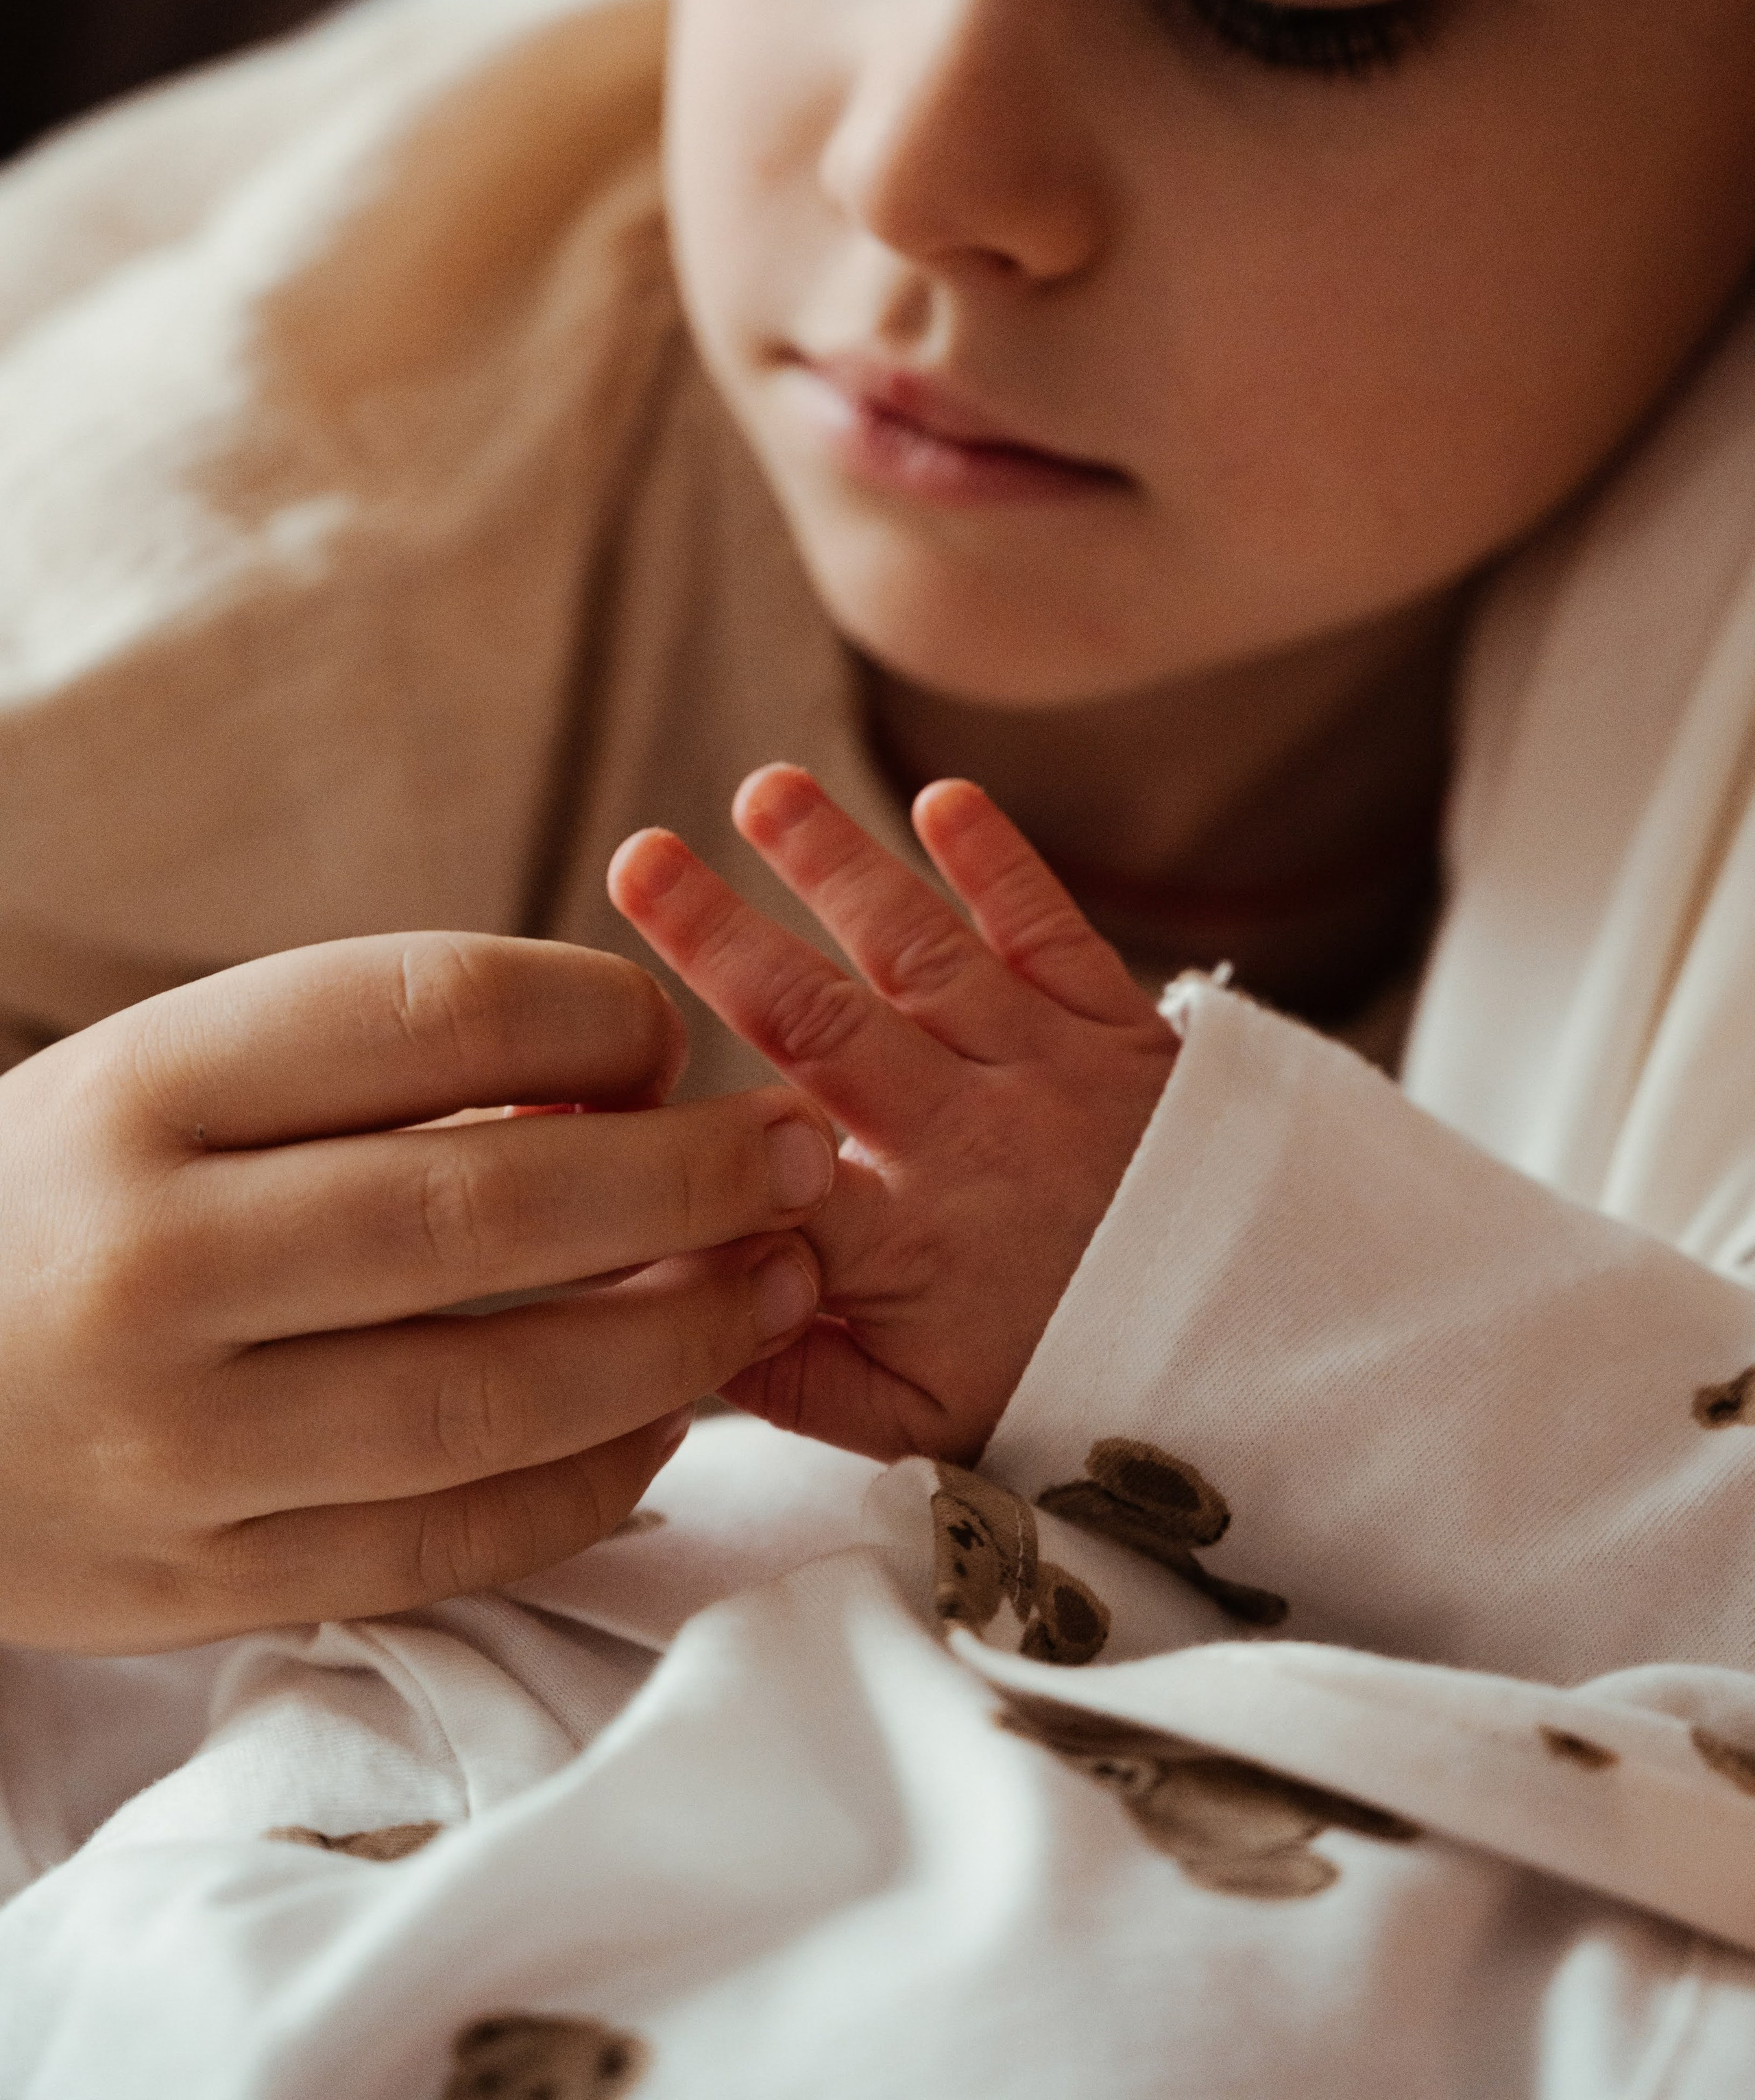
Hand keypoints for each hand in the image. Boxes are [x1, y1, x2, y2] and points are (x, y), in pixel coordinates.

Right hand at [0, 933, 832, 1651]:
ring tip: (777, 1290)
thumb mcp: (161, 1078)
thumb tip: (621, 1082)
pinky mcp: (203, 1582)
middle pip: (488, 1211)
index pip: (431, 1013)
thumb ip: (362, 1066)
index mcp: (143, 1088)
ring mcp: (175, 1442)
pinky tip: (665, 1426)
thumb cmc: (63, 1202)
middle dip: (690, 1181)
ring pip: (490, 1396)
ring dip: (676, 1344)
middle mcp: (153, 1260)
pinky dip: (586, 1484)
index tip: (665, 1038)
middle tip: (804, 1157)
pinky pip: (445, 1540)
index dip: (595, 1017)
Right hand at [609, 766, 1177, 1464]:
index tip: (593, 1067)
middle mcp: (967, 1146)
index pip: (755, 1171)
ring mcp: (1049, 1076)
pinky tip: (942, 799)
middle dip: (720, 935)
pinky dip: (1002, 865)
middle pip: (821, 1024)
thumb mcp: (921, 1427)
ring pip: (923, 953)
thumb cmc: (1077, 1393)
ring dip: (839, 865)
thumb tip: (675, 1318)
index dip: (671, 1120)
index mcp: (903, 1252)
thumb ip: (790, 1372)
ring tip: (765, 791)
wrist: (1282, 1365)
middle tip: (640, 858)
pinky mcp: (1125, 1035)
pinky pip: (1055, 935)